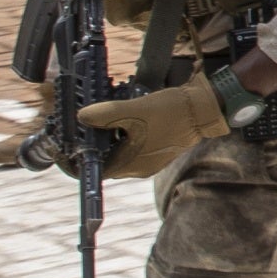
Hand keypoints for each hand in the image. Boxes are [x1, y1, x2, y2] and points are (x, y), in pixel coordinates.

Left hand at [76, 68, 229, 179]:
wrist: (203, 109)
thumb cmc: (171, 113)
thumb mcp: (134, 110)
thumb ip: (106, 114)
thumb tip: (82, 116)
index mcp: (131, 164)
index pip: (97, 168)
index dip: (83, 157)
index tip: (73, 143)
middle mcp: (139, 167)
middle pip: (107, 158)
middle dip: (96, 142)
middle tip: (87, 122)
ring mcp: (149, 159)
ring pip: (120, 150)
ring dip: (110, 135)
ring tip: (105, 115)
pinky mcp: (157, 148)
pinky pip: (133, 145)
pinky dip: (125, 133)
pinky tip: (126, 116)